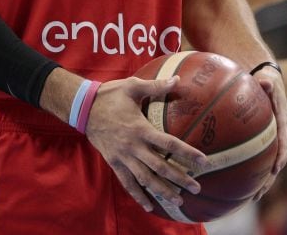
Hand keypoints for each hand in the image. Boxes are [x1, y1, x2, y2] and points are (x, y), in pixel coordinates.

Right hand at [85, 76, 209, 211]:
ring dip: (163, 191)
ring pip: (146, 179)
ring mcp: (123, 157)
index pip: (169, 144)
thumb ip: (156, 86)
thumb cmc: (110, 95)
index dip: (187, 153)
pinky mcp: (114, 163)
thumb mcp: (133, 86)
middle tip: (196, 188)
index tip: (203, 161)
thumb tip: (178, 79)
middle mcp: (134, 147)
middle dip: (180, 179)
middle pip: (160, 167)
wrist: (83, 108)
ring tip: (179, 201)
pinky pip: (127, 183)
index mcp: (141, 129)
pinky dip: (138, 195)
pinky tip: (149, 206)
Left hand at [252, 67, 286, 199]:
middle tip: (258, 194)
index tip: (276, 168)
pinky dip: (249, 172)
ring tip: (250, 198)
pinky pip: (256, 159)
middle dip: (268, 179)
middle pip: (276, 161)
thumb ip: (267, 83)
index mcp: (282, 122)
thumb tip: (266, 83)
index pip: (284, 141)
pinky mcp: (260, 142)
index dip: (281, 155)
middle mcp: (278, 135)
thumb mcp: (268, 79)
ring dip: (260, 182)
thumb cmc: (266, 80)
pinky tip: (237, 183)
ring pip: (267, 165)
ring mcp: (270, 140)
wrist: (266, 81)